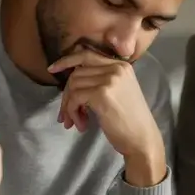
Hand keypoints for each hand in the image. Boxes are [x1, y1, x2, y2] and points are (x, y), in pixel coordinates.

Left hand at [47, 51, 164, 184]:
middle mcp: (115, 68)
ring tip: (76, 122)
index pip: (86, 55)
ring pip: (73, 85)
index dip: (67, 60)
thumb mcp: (118, 92)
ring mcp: (109, 80)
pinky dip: (72, 112)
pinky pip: (75, 98)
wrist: (142, 139)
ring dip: (69, 107)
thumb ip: (100, 80)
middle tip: (65, 116)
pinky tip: (82, 125)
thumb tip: (70, 81)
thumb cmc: (130, 121)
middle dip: (66, 95)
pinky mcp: (102, 94)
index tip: (52, 69)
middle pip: (76, 73)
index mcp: (120, 65)